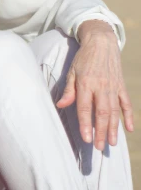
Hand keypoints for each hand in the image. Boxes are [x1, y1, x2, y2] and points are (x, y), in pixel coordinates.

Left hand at [57, 21, 133, 150]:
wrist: (102, 42)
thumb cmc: (83, 58)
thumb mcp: (72, 71)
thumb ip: (69, 90)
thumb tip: (60, 105)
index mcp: (86, 83)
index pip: (84, 107)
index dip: (85, 124)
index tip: (86, 139)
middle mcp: (101, 86)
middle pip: (101, 113)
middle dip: (100, 132)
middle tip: (99, 147)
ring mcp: (113, 86)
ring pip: (114, 111)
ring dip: (113, 128)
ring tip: (111, 144)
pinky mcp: (121, 85)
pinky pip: (126, 103)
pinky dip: (128, 116)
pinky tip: (129, 129)